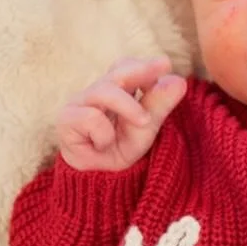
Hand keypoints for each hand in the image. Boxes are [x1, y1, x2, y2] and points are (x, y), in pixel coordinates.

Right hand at [57, 56, 186, 171]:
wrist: (98, 179)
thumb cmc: (120, 148)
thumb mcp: (146, 128)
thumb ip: (159, 105)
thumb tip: (179, 81)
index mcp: (117, 89)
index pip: (127, 66)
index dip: (145, 66)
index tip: (165, 66)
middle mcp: (97, 92)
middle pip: (117, 72)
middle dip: (140, 70)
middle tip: (163, 66)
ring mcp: (79, 103)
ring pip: (104, 91)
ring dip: (128, 106)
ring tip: (145, 122)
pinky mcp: (67, 119)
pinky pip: (91, 118)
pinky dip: (104, 134)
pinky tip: (102, 144)